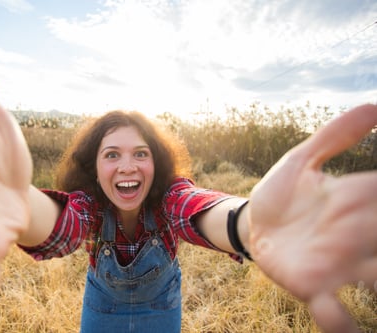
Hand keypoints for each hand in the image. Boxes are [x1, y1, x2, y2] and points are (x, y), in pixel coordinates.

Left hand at [249, 104, 376, 332]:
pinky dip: (340, 322)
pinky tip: (345, 327)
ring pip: (371, 276)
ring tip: (376, 282)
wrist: (251, 222)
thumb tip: (374, 106)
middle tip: (376, 231)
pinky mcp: (310, 285)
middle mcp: (351, 232)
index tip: (376, 194)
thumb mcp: (300, 160)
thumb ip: (332, 137)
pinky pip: (332, 309)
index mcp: (350, 199)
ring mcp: (334, 263)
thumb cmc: (281, 193)